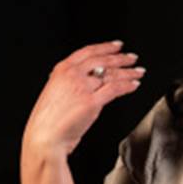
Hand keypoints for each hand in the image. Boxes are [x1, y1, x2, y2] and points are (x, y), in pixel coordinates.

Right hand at [22, 40, 144, 157]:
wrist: (44, 138)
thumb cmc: (47, 122)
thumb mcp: (54, 93)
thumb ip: (69, 85)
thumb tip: (87, 83)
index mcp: (61, 70)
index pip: (88, 52)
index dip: (105, 47)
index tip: (116, 46)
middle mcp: (73, 75)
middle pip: (103, 61)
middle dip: (121, 58)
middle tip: (132, 57)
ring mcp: (83, 88)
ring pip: (111, 74)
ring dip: (128, 72)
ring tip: (138, 71)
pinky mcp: (92, 102)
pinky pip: (115, 89)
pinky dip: (127, 86)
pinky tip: (134, 85)